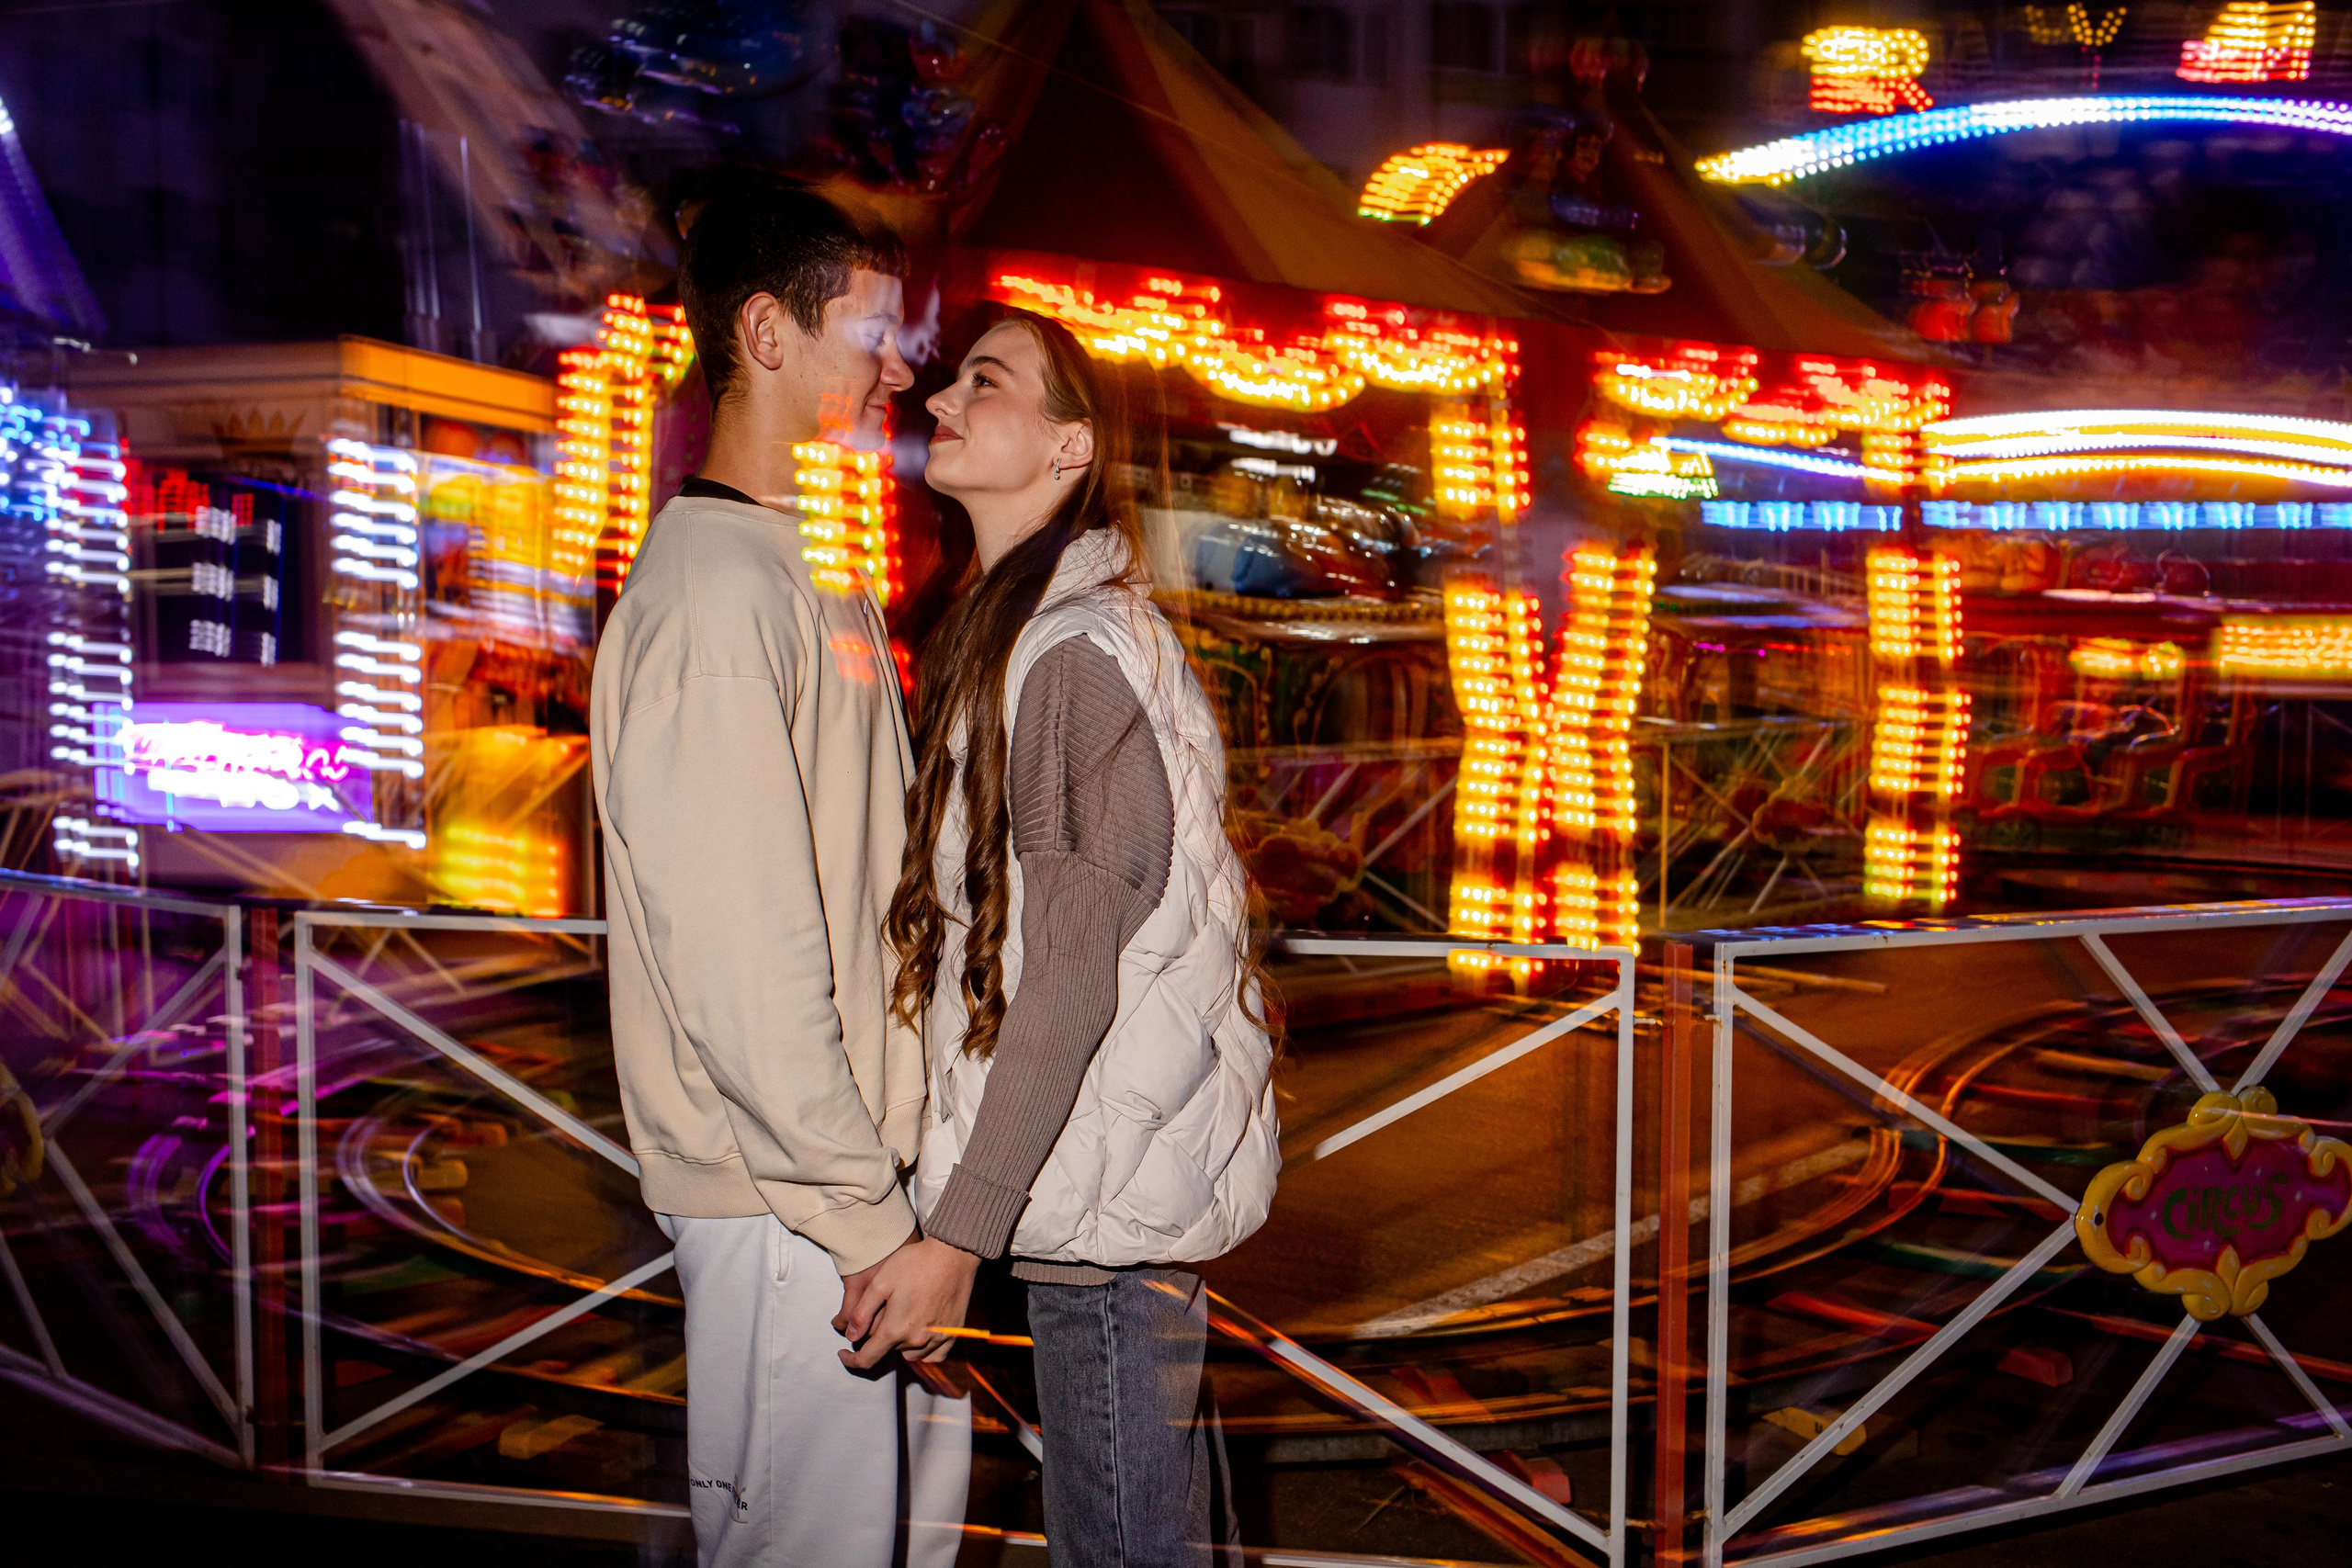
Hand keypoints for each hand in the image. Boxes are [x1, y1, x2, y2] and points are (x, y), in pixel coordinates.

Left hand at [837, 1236, 979, 1368]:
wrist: (953, 1255)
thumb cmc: (914, 1263)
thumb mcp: (880, 1282)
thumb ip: (862, 1313)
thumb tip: (851, 1336)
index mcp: (895, 1329)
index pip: (867, 1358)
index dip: (851, 1360)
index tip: (843, 1354)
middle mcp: (916, 1340)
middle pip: (889, 1350)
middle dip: (881, 1337)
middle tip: (885, 1312)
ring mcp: (937, 1339)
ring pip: (910, 1354)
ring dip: (902, 1343)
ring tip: (904, 1318)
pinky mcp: (953, 1334)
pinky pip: (933, 1355)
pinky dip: (924, 1349)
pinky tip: (921, 1333)